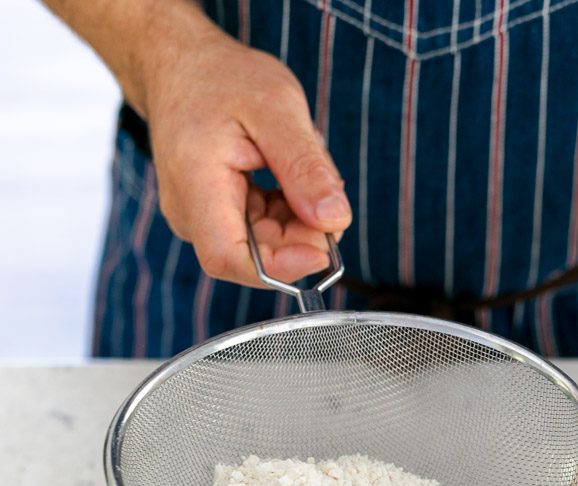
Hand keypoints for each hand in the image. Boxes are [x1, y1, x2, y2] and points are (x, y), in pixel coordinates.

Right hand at [140, 17, 351, 285]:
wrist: (180, 65)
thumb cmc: (222, 78)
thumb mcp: (276, 109)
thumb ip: (306, 168)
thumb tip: (335, 220)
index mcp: (196, 184)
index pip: (228, 258)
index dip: (280, 267)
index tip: (323, 251)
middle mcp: (190, 214)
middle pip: (255, 257)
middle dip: (301, 238)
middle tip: (329, 198)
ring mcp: (201, 219)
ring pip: (264, 247)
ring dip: (297, 222)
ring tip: (301, 170)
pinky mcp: (215, 217)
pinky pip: (261, 232)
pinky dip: (287, 214)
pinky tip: (289, 179)